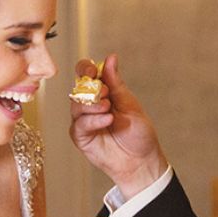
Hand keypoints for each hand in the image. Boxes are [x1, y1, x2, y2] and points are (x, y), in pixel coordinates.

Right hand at [68, 54, 169, 196]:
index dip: (85, 69)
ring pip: (76, 106)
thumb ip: (116, 83)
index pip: (85, 73)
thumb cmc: (138, 132)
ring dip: (91, 105)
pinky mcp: (81, 137)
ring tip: (108, 108)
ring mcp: (84, 121)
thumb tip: (110, 57)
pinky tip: (107, 120)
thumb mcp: (129, 103)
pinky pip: (80, 125)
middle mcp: (89, 104)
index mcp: (101, 92)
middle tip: (105, 93)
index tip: (93, 71)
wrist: (142, 159)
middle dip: (89, 88)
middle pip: (77, 88)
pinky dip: (92, 121)